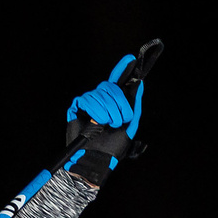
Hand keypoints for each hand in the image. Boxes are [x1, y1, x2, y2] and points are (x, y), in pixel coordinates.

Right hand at [65, 54, 146, 180]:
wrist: (95, 159)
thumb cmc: (112, 148)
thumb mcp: (130, 126)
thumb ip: (135, 106)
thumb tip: (139, 84)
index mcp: (113, 104)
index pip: (117, 82)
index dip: (123, 69)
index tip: (130, 58)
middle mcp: (101, 101)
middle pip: (111, 87)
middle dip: (119, 104)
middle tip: (119, 121)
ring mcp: (89, 103)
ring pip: (100, 93)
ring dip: (108, 111)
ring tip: (107, 126)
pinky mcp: (78, 107)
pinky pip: (88, 99)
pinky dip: (96, 111)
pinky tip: (97, 123)